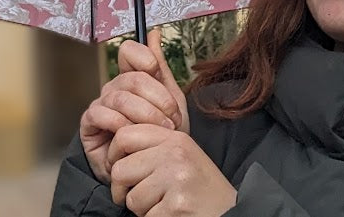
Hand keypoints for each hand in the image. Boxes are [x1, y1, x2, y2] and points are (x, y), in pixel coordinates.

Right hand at [80, 29, 188, 183]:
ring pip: (121, 97)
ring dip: (146, 115)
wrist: (154, 170)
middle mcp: (114, 87)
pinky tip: (132, 135)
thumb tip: (155, 32)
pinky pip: (102, 114)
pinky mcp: (89, 124)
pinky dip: (121, 124)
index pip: (129, 51)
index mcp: (133, 77)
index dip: (144, 56)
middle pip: (132, 78)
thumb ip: (162, 67)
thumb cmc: (162, 135)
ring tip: (162, 130)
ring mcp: (101, 104)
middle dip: (157, 98)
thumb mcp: (171, 100)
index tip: (157, 71)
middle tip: (172, 118)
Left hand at [110, 124, 236, 216]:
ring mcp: (176, 179)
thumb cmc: (200, 187)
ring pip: (131, 198)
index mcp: (175, 138)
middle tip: (136, 196)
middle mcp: (175, 154)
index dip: (114, 155)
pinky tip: (171, 214)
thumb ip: (154, 146)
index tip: (121, 170)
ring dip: (142, 209)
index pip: (125, 135)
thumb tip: (116, 145)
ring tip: (163, 204)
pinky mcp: (176, 206)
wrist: (229, 212)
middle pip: (120, 170)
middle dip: (122, 190)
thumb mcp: (182, 155)